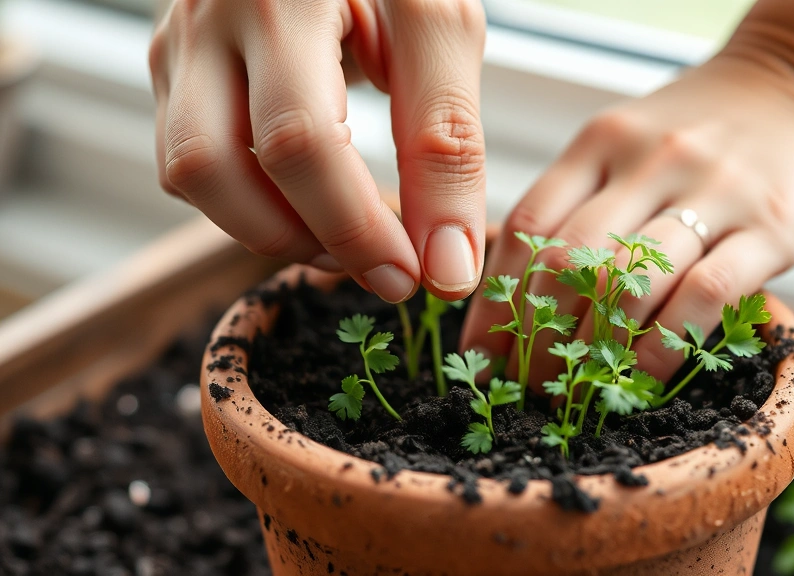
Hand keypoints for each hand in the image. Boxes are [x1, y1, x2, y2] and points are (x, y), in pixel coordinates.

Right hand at [149, 0, 487, 302]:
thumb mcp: (441, 27)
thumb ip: (447, 140)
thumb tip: (447, 266)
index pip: (300, 139)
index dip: (358, 228)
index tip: (415, 276)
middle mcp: (211, 15)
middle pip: (218, 167)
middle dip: (309, 239)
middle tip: (383, 268)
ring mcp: (180, 41)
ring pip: (189, 174)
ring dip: (271, 230)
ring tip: (349, 238)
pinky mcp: (173, 66)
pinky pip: (186, 161)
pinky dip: (250, 203)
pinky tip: (310, 201)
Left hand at [461, 56, 793, 384]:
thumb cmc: (698, 129)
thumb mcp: (624, 143)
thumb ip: (577, 201)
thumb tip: (513, 290)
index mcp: (600, 142)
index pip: (527, 227)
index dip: (493, 301)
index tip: (478, 357)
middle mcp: (648, 161)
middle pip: (569, 261)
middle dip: (535, 338)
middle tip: (524, 389)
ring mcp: (711, 191)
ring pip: (632, 281)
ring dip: (593, 351)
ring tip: (575, 394)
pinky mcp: (770, 225)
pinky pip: (705, 294)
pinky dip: (666, 344)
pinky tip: (643, 376)